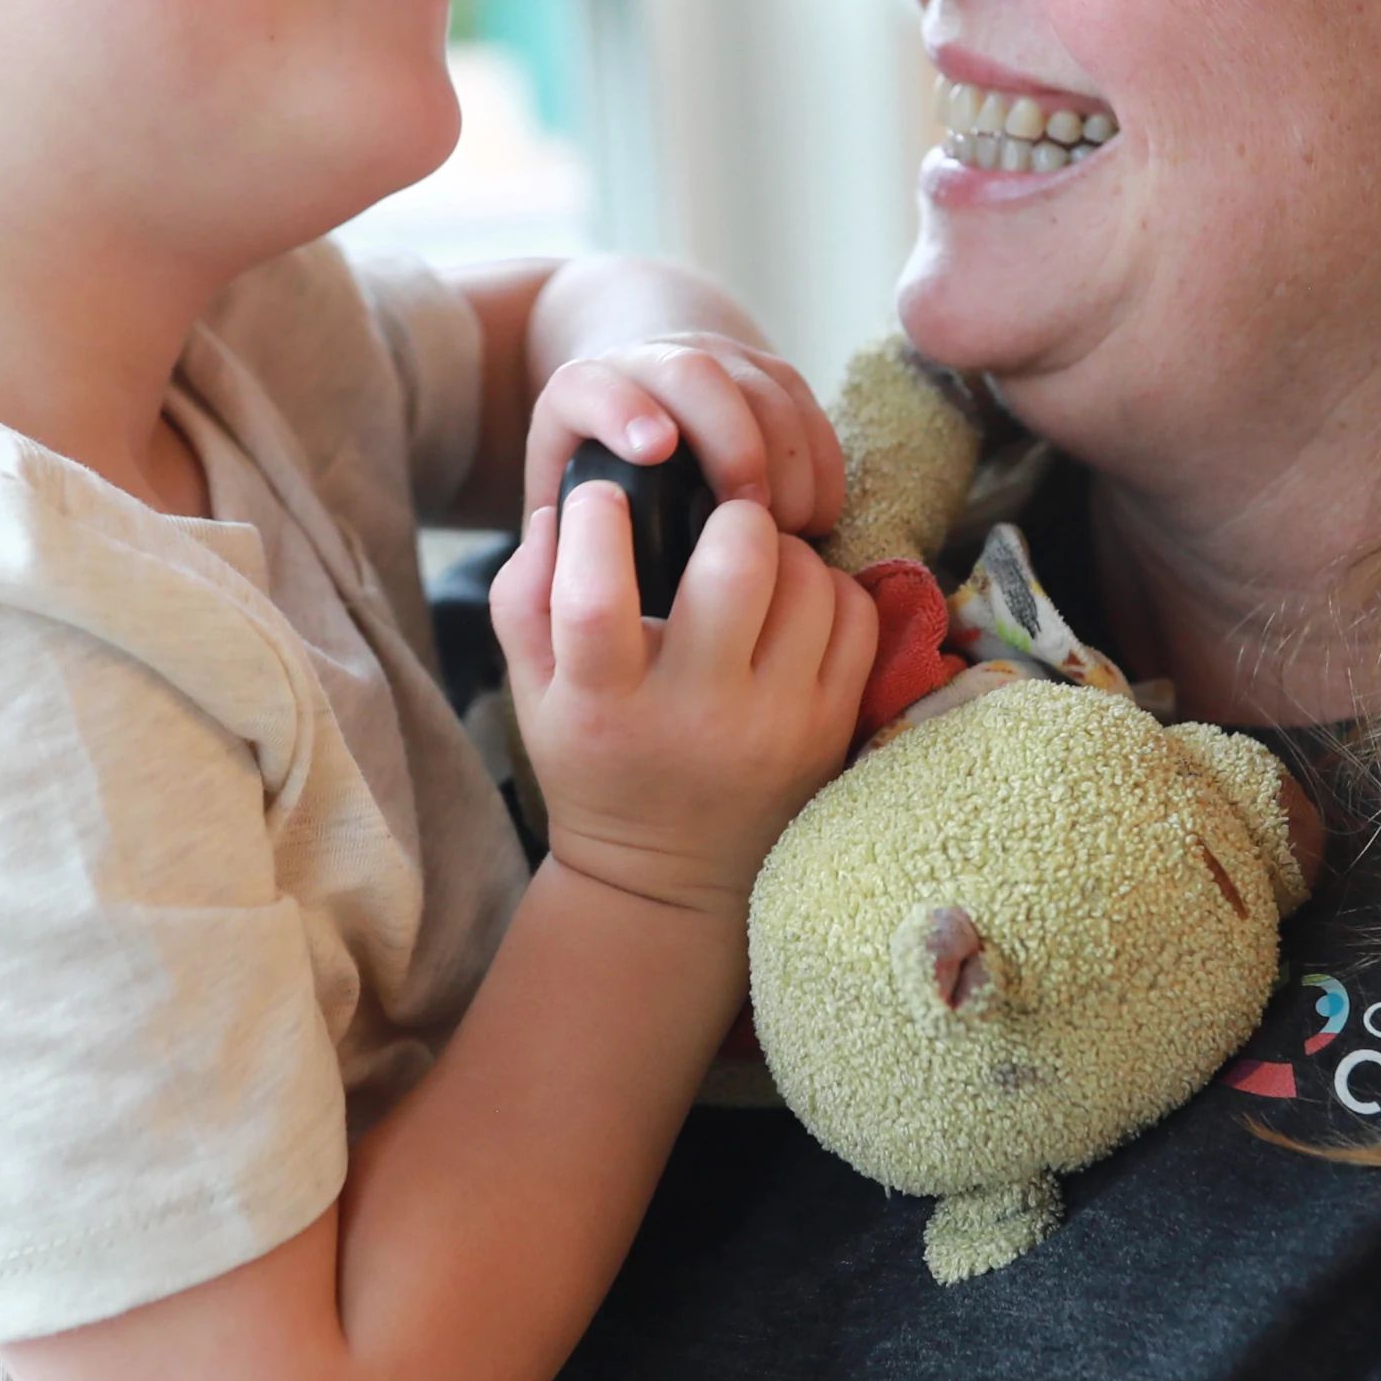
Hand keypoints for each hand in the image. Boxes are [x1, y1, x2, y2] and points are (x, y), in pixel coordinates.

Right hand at [490, 478, 872, 914]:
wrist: (668, 882)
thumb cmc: (594, 762)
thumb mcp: (532, 694)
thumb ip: (524, 598)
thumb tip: (559, 508)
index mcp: (605, 705)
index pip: (596, 598)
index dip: (598, 523)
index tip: (603, 498)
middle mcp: (697, 715)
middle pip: (737, 565)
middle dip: (727, 514)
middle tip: (714, 522)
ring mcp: (777, 724)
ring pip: (809, 580)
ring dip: (782, 550)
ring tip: (754, 566)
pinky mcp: (830, 729)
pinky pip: (857, 617)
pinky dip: (830, 589)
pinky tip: (793, 605)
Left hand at [520, 330, 847, 539]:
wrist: (639, 399)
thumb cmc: (595, 487)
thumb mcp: (559, 509)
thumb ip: (553, 550)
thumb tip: (567, 590)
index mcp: (584, 395)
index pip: (595, 385)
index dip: (623, 409)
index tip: (654, 450)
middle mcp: (651, 364)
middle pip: (695, 374)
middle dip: (731, 440)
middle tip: (750, 514)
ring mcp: (717, 362)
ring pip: (763, 388)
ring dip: (787, 461)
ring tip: (788, 534)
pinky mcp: (771, 373)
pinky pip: (808, 405)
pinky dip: (821, 463)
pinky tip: (817, 520)